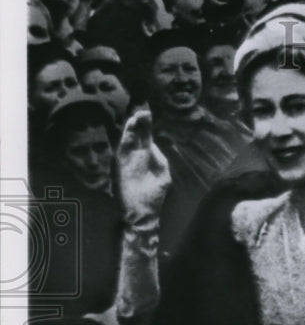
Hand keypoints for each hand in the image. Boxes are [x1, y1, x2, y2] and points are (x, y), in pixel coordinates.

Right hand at [117, 110, 170, 226]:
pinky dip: (125, 141)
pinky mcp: (122, 168)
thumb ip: (160, 160)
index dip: (146, 126)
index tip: (146, 112)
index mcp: (148, 159)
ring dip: (132, 129)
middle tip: (142, 108)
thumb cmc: (152, 196)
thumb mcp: (162, 176)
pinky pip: (123, 152)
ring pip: (129, 142)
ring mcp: (129, 162)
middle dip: (140, 124)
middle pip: (138, 137)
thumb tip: (155, 148)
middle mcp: (137, 158)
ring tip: (135, 116)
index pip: (147, 138)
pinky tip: (128, 131)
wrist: (142, 215)